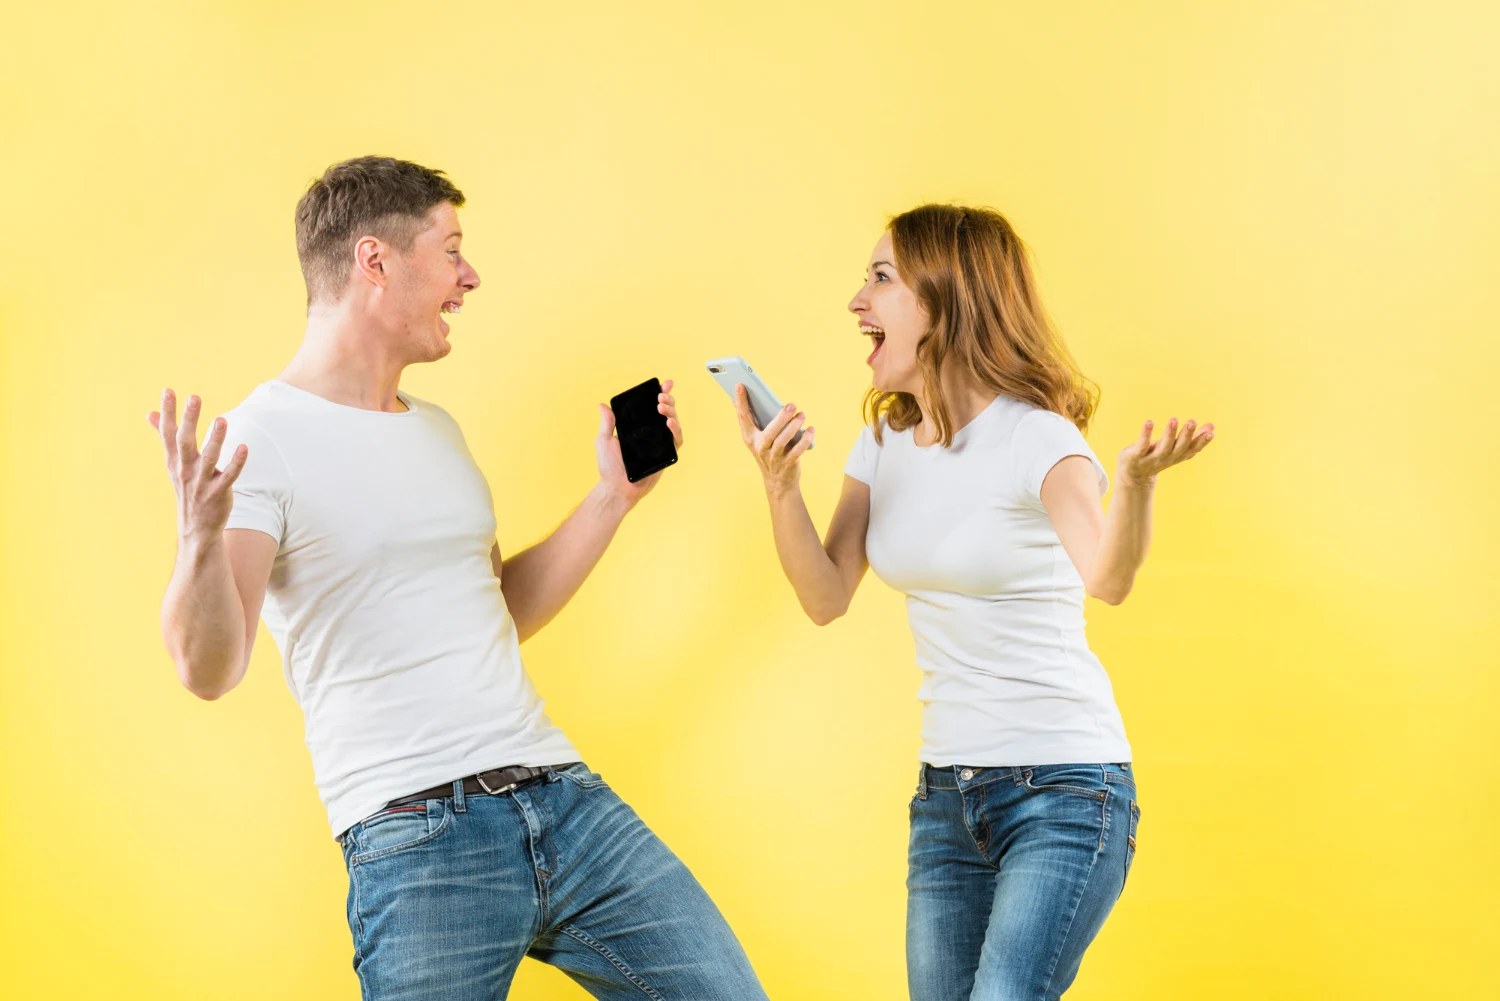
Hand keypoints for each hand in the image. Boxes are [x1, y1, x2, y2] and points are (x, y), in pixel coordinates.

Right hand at [147, 389, 247, 543]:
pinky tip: (244, 447)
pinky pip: (229, 476)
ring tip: (222, 420)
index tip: (168, 390)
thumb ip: (163, 436)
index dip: (168, 412)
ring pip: (209, 458)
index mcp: (173, 460)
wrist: (196, 526)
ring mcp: (201, 482)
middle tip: (194, 397)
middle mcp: (184, 470)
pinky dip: (236, 463)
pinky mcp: (218, 493)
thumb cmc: (186, 487)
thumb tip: (148, 413)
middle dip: (190, 420)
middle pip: (185, 442)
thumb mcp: (172, 462)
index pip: (168, 432)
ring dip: (215, 439)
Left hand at [596, 379, 684, 504]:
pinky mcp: (666, 454)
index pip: (651, 407)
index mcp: (638, 427)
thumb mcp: (604, 440)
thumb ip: (607, 423)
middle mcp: (651, 433)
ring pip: (674, 422)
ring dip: (671, 411)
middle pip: (666, 411)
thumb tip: (602, 405)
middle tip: (660, 396)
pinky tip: (668, 422)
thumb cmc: (610, 467)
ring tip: (661, 407)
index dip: (661, 394)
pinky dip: (675, 430)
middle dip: (667, 399)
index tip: (664, 384)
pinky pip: (676, 440)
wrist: (617, 488)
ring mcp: (660, 443)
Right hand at [734, 383, 813, 496]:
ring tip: (802, 415)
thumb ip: (753, 420)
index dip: (740, 401)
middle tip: (792, 405)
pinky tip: (811, 430)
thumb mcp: (757, 439)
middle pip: (769, 432)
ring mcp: (773, 457)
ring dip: (794, 427)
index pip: (743, 417)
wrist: (777, 482)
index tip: (740, 385)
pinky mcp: (787, 464)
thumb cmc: (768, 452)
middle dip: (781, 418)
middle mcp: (760, 447)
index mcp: (750, 438)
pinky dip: (805, 440)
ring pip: (783, 441)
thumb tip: (742, 398)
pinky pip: (797, 451)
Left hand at [1117, 417, 1214, 486]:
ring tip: (1174, 419)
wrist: (1133, 476)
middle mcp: (1166, 459)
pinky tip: (1150, 422)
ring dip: (1169, 434)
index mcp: (1177, 456)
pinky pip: (1142, 445)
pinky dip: (1146, 434)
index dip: (1202, 442)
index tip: (1212, 432)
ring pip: (1163, 447)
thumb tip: (1213, 426)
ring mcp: (1151, 459)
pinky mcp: (1136, 456)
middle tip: (1192, 421)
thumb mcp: (1175, 448)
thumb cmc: (1158, 456)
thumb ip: (1193, 437)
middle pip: (1179, 448)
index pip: (1192, 450)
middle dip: (1186, 435)